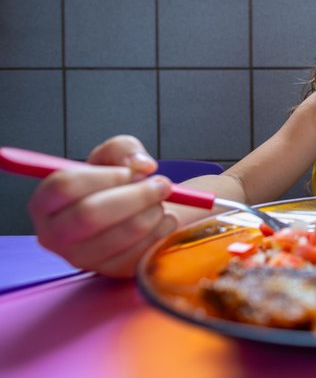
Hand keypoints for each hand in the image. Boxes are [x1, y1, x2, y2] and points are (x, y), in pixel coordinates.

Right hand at [27, 135, 177, 277]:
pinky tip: (165, 220)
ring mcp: (81, 258)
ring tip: (161, 202)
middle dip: (136, 195)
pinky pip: (139, 254)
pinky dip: (161, 232)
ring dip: (152, 213)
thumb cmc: (116, 184)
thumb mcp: (114, 156)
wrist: (135, 214)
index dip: (105, 176)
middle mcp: (55, 235)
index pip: (64, 186)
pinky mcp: (110, 272)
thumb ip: (123, 149)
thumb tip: (142, 166)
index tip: (131, 172)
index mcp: (45, 202)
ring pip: (120, 235)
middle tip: (162, 184)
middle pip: (90, 214)